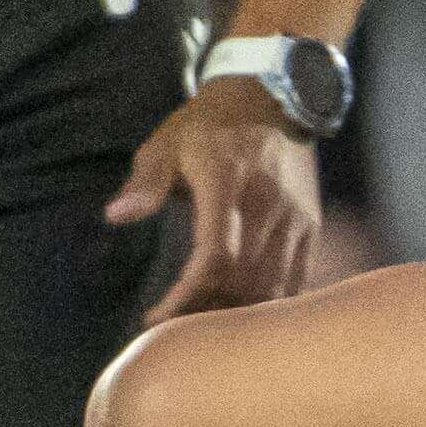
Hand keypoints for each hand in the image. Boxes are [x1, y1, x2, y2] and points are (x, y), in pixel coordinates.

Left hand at [109, 82, 317, 318]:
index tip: (157, 316)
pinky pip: (294, 282)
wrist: (272, 98)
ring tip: (202, 323)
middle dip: (205, 314)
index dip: (186, 296)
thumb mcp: (167, 143)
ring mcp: (294, 218)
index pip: (215, 256)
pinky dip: (267, 306)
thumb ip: (144, 182)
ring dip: (236, 316)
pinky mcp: (310, 226)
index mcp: (226, 181)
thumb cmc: (208, 126)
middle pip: (242, 282)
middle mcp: (266, 203)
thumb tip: (116, 215)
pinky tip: (239, 314)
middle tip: (172, 328)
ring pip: (271, 289)